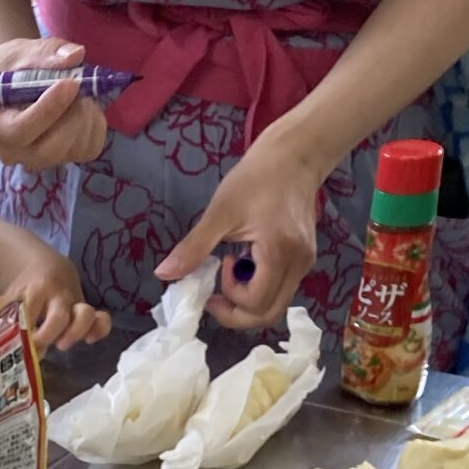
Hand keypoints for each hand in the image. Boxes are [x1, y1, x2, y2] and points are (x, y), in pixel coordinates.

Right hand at [0, 38, 109, 170]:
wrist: (12, 84)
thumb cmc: (10, 69)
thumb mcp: (20, 53)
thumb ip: (44, 54)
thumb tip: (76, 55)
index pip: (20, 131)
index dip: (49, 110)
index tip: (71, 83)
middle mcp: (14, 152)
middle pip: (51, 149)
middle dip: (74, 115)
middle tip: (79, 83)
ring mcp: (39, 159)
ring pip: (74, 149)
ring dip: (86, 116)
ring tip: (79, 92)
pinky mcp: (62, 158)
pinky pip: (90, 148)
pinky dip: (96, 125)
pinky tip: (84, 107)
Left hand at [2, 247, 109, 353]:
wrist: (47, 269)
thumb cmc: (22, 292)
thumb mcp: (5, 296)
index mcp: (36, 289)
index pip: (31, 309)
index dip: (25, 328)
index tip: (17, 343)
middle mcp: (58, 295)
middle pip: (61, 315)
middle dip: (50, 334)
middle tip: (38, 347)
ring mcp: (75, 302)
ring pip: (87, 313)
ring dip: (77, 331)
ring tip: (63, 344)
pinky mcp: (87, 311)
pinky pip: (102, 318)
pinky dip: (99, 329)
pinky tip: (89, 341)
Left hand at [157, 131, 322, 328]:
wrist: (294, 155)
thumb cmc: (256, 178)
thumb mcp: (220, 212)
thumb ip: (194, 247)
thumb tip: (164, 274)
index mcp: (280, 251)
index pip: (255, 302)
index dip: (231, 296)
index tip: (218, 267)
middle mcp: (298, 263)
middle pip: (268, 314)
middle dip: (237, 312)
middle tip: (216, 294)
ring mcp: (305, 263)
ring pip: (276, 305)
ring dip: (248, 301)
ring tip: (232, 272)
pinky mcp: (304, 259)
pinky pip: (281, 289)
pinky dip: (260, 288)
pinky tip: (247, 263)